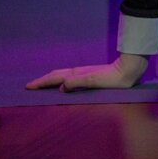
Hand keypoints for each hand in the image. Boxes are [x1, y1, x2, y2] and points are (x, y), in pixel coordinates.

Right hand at [26, 54, 148, 91]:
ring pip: (62, 75)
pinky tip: (63, 83)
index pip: (55, 78)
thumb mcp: (95, 81)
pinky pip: (69, 78)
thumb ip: (77, 82)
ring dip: (51, 79)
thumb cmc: (113, 79)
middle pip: (56, 75)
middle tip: (30, 86)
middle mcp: (78, 72)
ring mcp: (84, 73)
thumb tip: (61, 87)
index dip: (42, 83)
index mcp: (77, 74)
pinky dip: (61, 80)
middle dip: (43, 81)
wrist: (128, 71)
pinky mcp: (90, 75)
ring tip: (42, 84)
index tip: (29, 86)